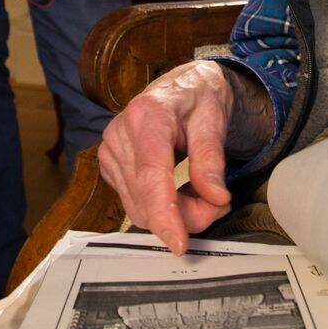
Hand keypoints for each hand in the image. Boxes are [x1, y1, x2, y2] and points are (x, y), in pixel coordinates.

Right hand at [99, 61, 274, 253]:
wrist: (181, 84)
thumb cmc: (199, 97)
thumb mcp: (215, 120)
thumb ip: (212, 160)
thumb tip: (215, 198)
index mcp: (147, 116)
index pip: (152, 176)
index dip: (165, 214)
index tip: (179, 243)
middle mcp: (119, 133)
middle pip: (148, 199)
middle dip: (186, 214)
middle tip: (218, 202)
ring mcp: (109, 150)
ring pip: (140, 208)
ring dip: (175, 213)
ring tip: (202, 192)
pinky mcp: (109, 165)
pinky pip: (134, 203)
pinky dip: (161, 207)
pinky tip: (178, 188)